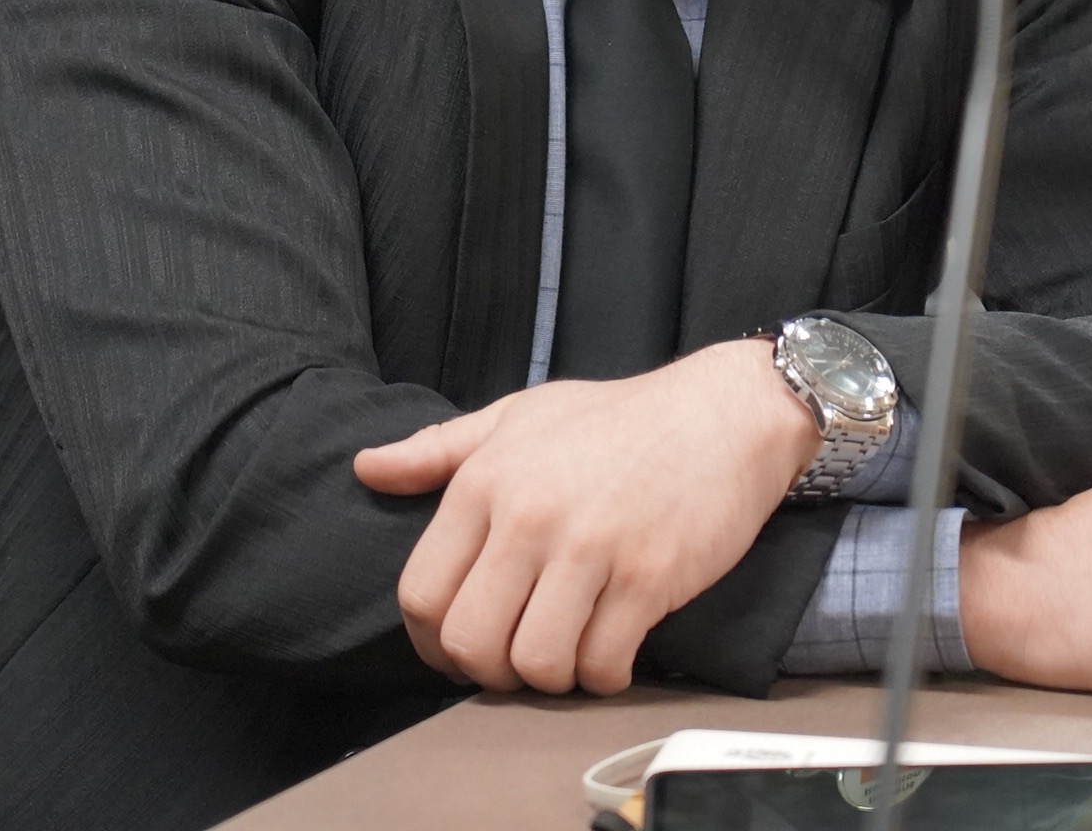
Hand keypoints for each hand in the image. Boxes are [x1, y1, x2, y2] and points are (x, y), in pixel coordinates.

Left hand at [354, 339, 819, 695]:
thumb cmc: (619, 418)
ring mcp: (590, 549)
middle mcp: (529, 516)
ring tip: (566, 654)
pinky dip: (602, 677)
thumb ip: (439, 450)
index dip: (431, 641)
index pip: (420, 592)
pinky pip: (602, 665)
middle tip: (515, 658)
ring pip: (534, 664)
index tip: (460, 647)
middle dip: (486, 670)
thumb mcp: (520, 415)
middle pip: (469, 641)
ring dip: (548, 679)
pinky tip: (612, 652)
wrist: (724, 412)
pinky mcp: (647, 578)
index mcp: (486, 481)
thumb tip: (366, 468)